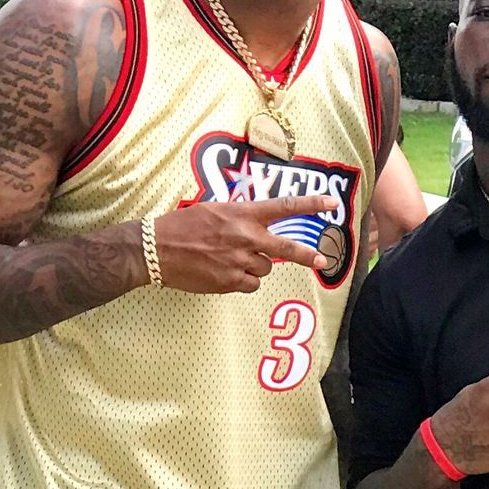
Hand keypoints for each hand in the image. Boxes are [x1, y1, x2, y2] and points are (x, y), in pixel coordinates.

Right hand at [150, 193, 336, 294]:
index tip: (332, 204)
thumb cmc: (182, 226)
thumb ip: (240, 219)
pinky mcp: (231, 282)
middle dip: (307, 256)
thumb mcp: (214, 211)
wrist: (157, 249)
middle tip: (322, 260)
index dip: (311, 205)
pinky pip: (251, 284)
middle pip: (287, 249)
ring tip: (230, 259)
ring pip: (265, 269)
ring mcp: (240, 261)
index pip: (285, 207)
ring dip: (255, 266)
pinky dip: (243, 281)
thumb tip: (258, 231)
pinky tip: (224, 272)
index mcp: (243, 214)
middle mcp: (246, 237)